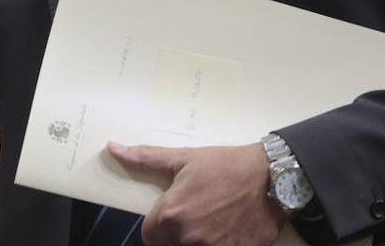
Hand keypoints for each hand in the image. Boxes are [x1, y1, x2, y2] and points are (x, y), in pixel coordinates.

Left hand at [108, 141, 284, 245]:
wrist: (272, 177)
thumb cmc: (225, 165)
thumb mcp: (183, 159)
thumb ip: (145, 158)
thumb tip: (112, 148)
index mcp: (172, 215)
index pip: (150, 236)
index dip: (160, 226)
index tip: (174, 214)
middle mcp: (189, 238)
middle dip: (180, 234)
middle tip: (198, 214)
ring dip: (199, 241)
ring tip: (215, 222)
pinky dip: (221, 244)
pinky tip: (229, 232)